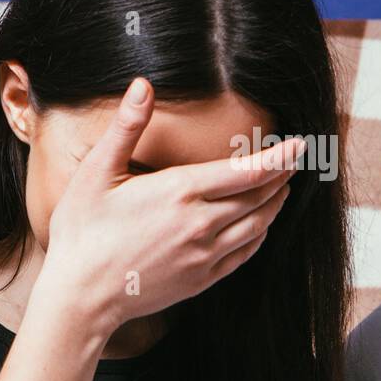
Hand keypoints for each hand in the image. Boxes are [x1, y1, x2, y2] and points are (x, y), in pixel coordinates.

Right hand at [43, 77, 303, 339]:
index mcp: (180, 191)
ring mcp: (204, 255)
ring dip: (275, 204)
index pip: (247, 171)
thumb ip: (126, 127)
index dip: (279, 158)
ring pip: (257, 226)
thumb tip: (143, 85)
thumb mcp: (97, 172)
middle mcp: (201, 224)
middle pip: (259, 196)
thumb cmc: (83, 231)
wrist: (80, 295)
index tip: (301, 145)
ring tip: (282, 187)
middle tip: (295, 160)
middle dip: (281, 176)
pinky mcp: (201, 279)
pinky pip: (244, 254)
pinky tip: (260, 225)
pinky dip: (259, 235)